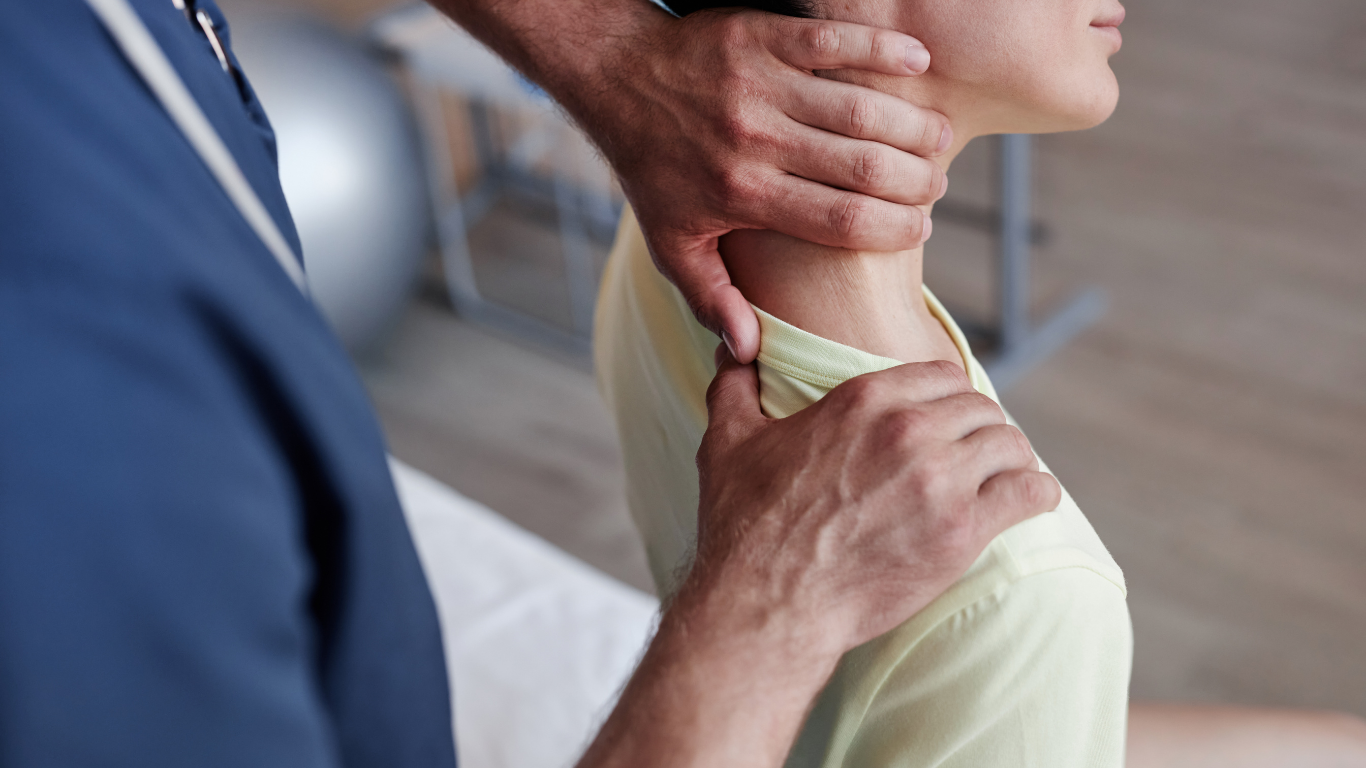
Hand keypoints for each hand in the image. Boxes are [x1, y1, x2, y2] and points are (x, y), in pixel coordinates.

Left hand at [587, 9, 951, 362]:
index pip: (842, 220)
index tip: (918, 230)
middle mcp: (755, 141)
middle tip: (935, 186)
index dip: (893, 228)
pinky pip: (836, 39)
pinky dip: (884, 49)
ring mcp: (760, 84)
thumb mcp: (671, 244)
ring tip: (939, 138)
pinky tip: (919, 61)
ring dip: (913, 123)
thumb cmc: (652, 169)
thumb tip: (750, 351)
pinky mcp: (762, 34)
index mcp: (743, 195)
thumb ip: (711, 298)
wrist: (616, 80)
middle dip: (915, 180)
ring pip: (861, 107)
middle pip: (864, 167)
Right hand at [684, 352, 1059, 656]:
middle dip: (980, 428)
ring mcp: (940, 481)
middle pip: (980, 407)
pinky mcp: (962, 532)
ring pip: (1010, 444)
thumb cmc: (744, 526)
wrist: (768, 603)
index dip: (946, 395)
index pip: (939, 374)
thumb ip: (734, 386)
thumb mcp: (726, 442)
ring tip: (1003, 476)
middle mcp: (908, 430)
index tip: (946, 418)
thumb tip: (733, 348)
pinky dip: (1035, 493)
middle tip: (974, 454)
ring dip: (1009, 458)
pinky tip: (1030, 499)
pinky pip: (1028, 492)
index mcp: (862, 400)